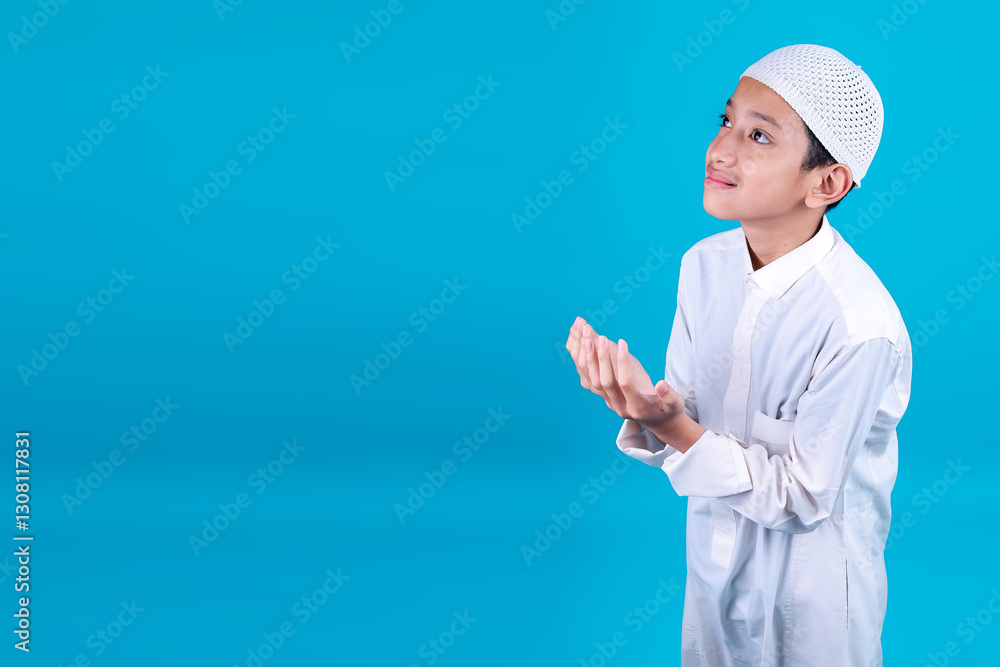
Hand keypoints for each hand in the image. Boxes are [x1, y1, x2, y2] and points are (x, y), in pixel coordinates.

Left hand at [565, 316, 685, 428]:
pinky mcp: (604, 397)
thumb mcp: (675, 404)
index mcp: (637, 407)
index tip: (623, 342)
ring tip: (589, 338)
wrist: (656, 421)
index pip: (626, 384)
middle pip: (605, 383)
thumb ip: (670, 395)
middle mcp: (620, 407)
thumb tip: (661, 385)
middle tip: (600, 338)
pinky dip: (586, 363)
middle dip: (602, 359)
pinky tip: (585, 345)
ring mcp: (610, 403)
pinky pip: (590, 380)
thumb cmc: (667, 409)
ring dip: (590, 360)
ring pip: (594, 382)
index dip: (623, 364)